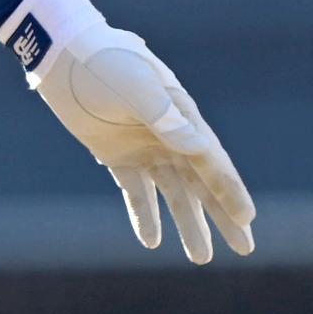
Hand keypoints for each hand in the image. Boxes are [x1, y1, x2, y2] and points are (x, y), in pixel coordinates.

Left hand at [12, 0, 255, 262]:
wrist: (65, 55)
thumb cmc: (106, 64)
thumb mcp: (136, 87)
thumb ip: (166, 117)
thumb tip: (201, 146)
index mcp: (183, 119)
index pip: (213, 163)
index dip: (231, 192)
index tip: (246, 220)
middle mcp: (170, 137)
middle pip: (202, 184)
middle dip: (223, 216)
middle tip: (245, 249)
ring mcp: (144, 148)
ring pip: (172, 194)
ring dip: (187, 224)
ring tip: (201, 257)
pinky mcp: (115, 156)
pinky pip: (135, 192)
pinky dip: (143, 215)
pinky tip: (152, 241)